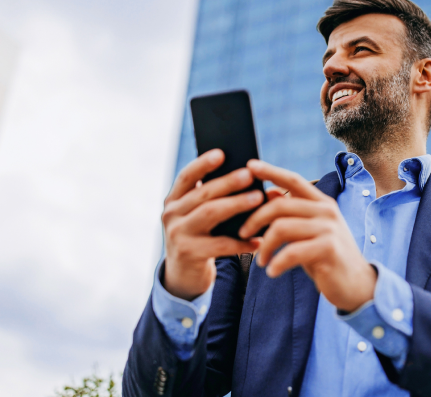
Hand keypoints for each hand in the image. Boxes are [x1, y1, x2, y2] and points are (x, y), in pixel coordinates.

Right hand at [161, 149, 262, 299]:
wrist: (183, 275)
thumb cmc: (200, 237)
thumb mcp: (198, 217)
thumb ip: (213, 199)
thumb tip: (251, 177)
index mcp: (174, 200)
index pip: (186, 177)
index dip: (203, 164)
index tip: (221, 153)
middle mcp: (172, 214)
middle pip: (203, 193)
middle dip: (228, 182)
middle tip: (250, 175)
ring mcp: (178, 234)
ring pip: (210, 214)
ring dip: (236, 204)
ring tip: (258, 198)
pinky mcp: (189, 253)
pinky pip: (220, 245)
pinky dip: (241, 242)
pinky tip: (259, 240)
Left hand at [239, 160, 376, 311]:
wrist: (356, 283)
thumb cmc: (328, 256)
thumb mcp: (309, 231)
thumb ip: (292, 212)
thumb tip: (269, 191)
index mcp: (321, 203)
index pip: (294, 180)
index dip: (271, 171)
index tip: (250, 165)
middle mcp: (326, 211)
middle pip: (280, 205)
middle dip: (255, 219)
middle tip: (243, 233)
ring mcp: (329, 229)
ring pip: (282, 228)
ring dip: (265, 246)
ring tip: (261, 260)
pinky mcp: (328, 249)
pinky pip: (292, 252)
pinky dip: (277, 263)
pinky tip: (272, 271)